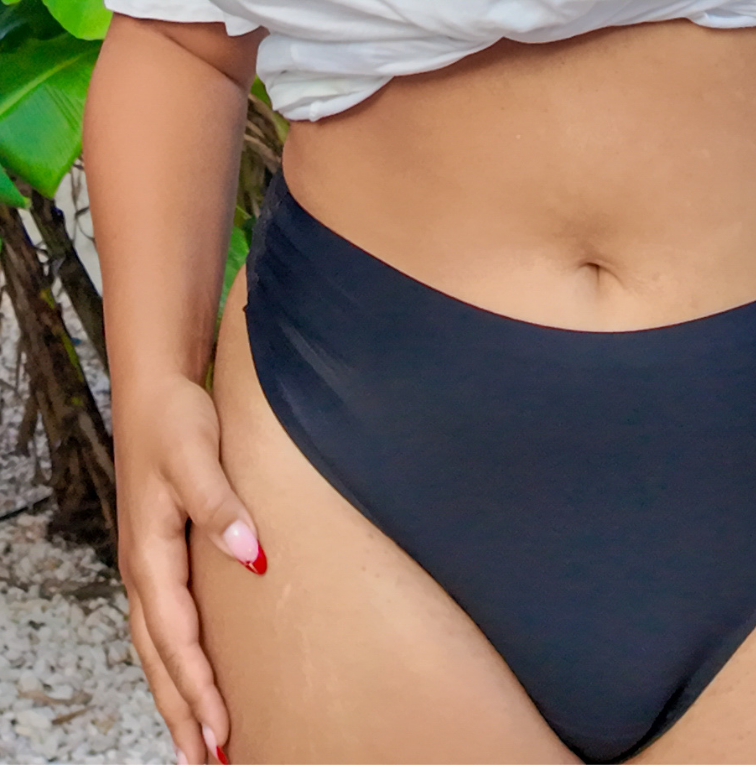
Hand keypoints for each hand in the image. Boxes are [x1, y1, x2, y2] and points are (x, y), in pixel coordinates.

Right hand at [115, 372, 265, 764]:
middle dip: (182, 711)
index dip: (197, 687)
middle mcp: (144, 567)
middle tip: (208, 761)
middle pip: (159, 657)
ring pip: (158, 647)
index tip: (220, 729)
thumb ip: (221, 505)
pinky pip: (165, 624)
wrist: (155, 385)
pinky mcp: (161, 553)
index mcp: (150, 552)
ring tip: (199, 745)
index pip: (175, 636)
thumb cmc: (175, 418)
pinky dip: (176, 661)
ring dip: (177, 696)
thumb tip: (253, 554)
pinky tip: (195, 678)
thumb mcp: (196, 455)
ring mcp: (149, 562)